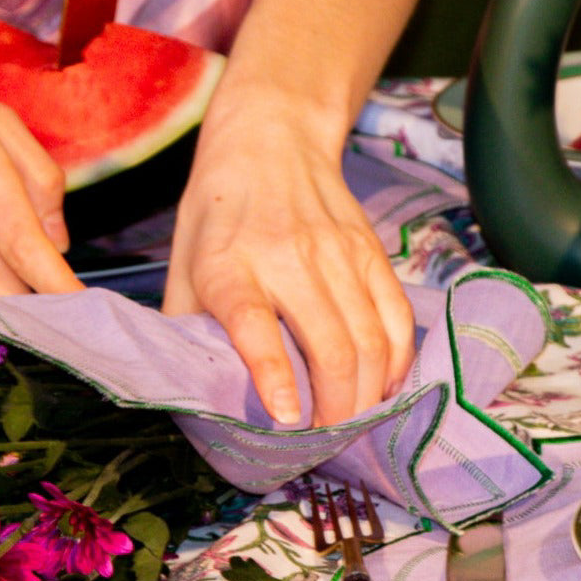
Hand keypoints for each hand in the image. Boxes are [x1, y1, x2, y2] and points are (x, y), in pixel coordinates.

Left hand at [162, 88, 414, 426]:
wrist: (271, 141)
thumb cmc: (218, 217)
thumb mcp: (183, 269)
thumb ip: (191, 330)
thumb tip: (203, 397)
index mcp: (230, 266)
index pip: (255, 323)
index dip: (274, 376)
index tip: (288, 418)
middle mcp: (288, 259)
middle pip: (331, 346)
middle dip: (337, 408)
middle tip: (328, 440)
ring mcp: (338, 254)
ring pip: (371, 341)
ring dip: (368, 394)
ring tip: (356, 422)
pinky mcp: (372, 253)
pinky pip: (397, 319)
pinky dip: (396, 362)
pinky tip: (384, 385)